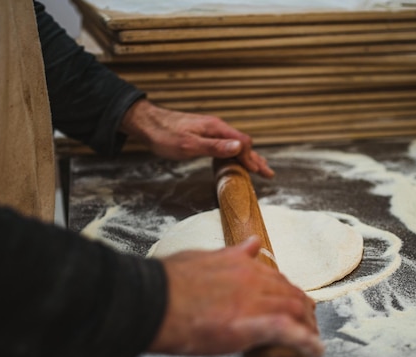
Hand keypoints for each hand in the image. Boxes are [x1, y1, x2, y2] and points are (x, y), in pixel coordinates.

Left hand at [120, 99, 273, 177]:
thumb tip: (239, 147)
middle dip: (256, 159)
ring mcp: (210, 130)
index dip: (251, 159)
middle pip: (243, 143)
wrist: (146, 123)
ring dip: (248, 158)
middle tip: (269, 174)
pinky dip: (236, 155)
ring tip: (259, 169)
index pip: (243, 143)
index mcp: (216, 128)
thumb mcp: (188, 145)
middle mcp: (216, 127)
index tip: (258, 173)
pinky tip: (235, 161)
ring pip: (236, 144)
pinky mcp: (204, 134)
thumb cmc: (164, 135)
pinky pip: (226, 145)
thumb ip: (214, 147)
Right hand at [148, 236, 322, 356]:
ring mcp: (255, 301)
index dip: (287, 291)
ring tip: (313, 337)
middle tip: (308, 321)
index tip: (291, 299)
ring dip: (308, 324)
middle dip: (302, 308)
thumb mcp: (201, 256)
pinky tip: (315, 349)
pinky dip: (306, 341)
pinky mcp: (252, 325)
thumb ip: (230, 253)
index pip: (275, 277)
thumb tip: (250, 244)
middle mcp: (254, 279)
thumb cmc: (168, 280)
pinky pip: (289, 333)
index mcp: (241, 263)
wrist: (154, 299)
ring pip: (294, 310)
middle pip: (290, 293)